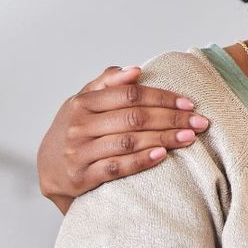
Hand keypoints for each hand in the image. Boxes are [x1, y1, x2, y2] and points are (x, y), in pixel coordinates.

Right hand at [37, 66, 209, 213]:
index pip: (130, 95)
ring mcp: (80, 152)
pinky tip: (162, 155)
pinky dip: (141, 160)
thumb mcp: (85, 101)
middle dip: (172, 118)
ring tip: (189, 137)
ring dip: (164, 139)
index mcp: (83, 103)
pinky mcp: (82, 177)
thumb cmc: (77, 128)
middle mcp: (80, 126)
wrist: (48, 168)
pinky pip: (116, 168)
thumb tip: (135, 70)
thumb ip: (108, 83)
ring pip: (128, 142)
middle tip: (200, 122)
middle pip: (134, 118)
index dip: (163, 97)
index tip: (189, 103)